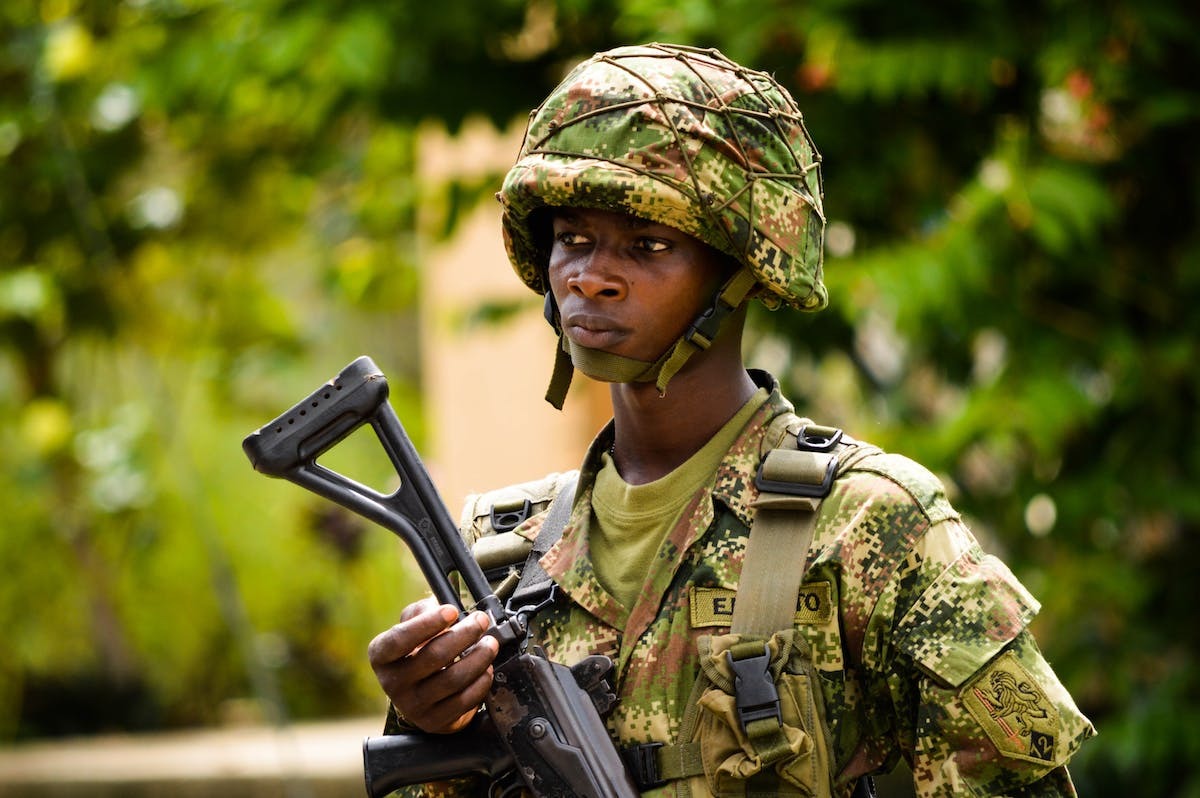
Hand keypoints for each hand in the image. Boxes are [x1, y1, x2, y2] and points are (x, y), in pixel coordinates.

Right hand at [367, 598, 499, 733]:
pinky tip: (486, 669)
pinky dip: (481, 681)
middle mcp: (392, 683)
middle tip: (481, 621)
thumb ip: (421, 611)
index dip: (427, 623)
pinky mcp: (434, 722)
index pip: (399, 639)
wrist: (421, 692)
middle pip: (434, 656)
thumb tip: (439, 608)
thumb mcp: (412, 626)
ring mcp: (412, 706)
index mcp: (381, 656)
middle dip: (465, 634)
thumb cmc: (418, 650)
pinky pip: (464, 700)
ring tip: (490, 643)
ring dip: (479, 657)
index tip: (452, 610)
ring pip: (453, 678)